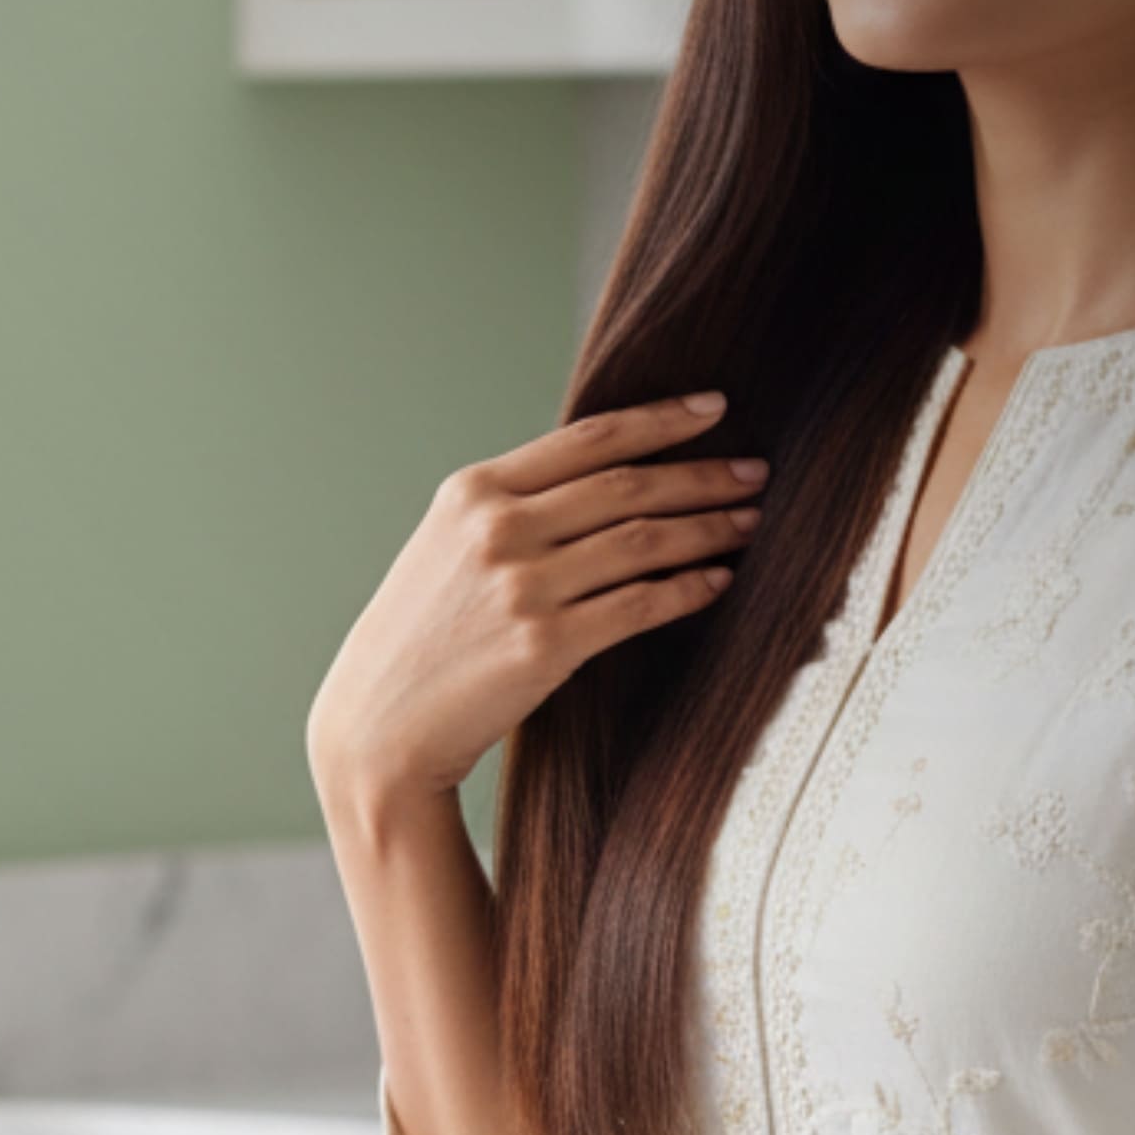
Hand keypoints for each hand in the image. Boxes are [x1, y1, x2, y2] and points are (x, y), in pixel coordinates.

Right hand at [306, 397, 767, 814]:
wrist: (379, 726)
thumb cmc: (419, 638)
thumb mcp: (447, 547)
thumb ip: (512, 508)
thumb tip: (603, 479)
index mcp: (473, 491)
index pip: (587, 438)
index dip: (660, 420)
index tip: (714, 407)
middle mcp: (497, 528)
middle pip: (626, 485)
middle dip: (703, 475)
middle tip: (755, 472)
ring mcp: (521, 586)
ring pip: (642, 541)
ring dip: (708, 529)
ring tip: (749, 522)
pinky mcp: (544, 645)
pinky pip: (639, 605)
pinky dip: (688, 589)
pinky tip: (718, 581)